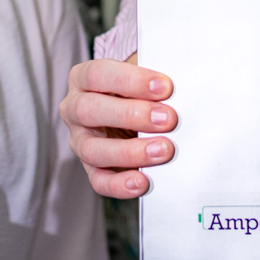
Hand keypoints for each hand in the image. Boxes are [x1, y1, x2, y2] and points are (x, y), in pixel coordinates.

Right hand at [59, 55, 177, 198]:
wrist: (137, 110)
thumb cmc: (139, 89)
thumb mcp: (142, 77)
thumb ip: (155, 80)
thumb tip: (185, 86)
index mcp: (83, 78)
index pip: (98, 74)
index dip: (131, 80)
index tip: (166, 87)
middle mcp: (74, 109)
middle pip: (90, 110)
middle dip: (132, 114)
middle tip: (169, 118)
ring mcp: (80, 141)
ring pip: (93, 149)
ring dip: (130, 151)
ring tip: (164, 149)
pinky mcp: (91, 169)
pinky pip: (99, 181)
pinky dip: (120, 184)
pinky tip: (143, 181)